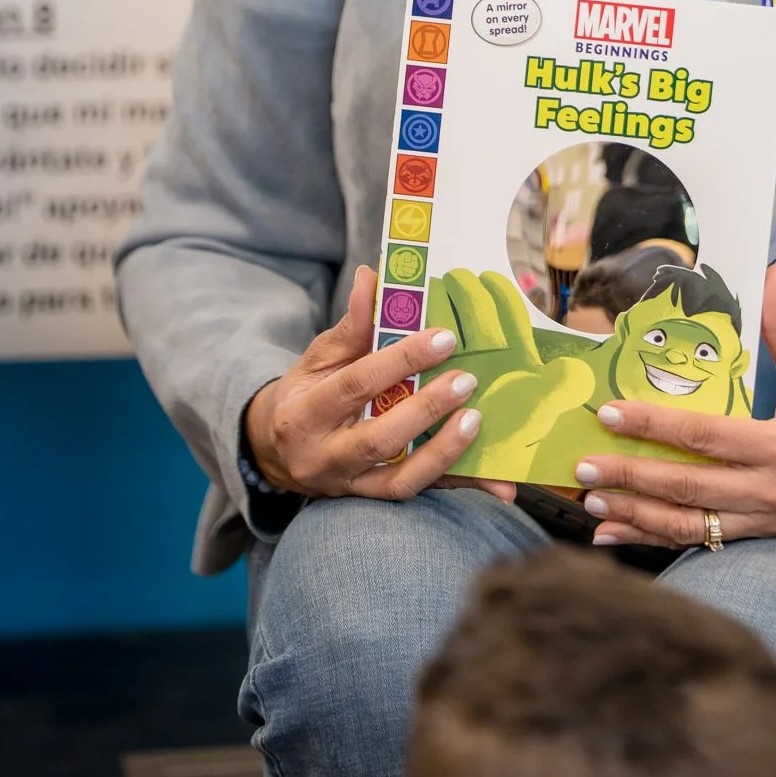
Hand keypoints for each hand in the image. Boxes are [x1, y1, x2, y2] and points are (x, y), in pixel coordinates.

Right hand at [243, 265, 516, 503]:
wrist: (278, 453)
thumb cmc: (305, 395)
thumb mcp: (318, 358)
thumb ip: (351, 325)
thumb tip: (372, 277)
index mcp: (305, 414)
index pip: (356, 384)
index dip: (401, 359)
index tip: (443, 337)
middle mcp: (324, 457)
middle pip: (378, 438)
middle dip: (426, 409)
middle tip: (466, 380)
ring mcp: (349, 485)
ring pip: (401, 480)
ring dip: (444, 452)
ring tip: (476, 420)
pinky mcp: (373, 499)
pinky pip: (421, 493)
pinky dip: (458, 484)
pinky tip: (496, 481)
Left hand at [573, 260, 775, 547]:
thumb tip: (774, 271)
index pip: (706, 436)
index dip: (655, 426)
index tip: (610, 414)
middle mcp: (768, 490)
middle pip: (688, 487)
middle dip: (632, 477)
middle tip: (584, 464)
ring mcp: (760, 521)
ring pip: (688, 525)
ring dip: (635, 515)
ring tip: (591, 502)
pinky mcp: (755, 538)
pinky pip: (697, 543)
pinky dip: (652, 541)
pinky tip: (615, 534)